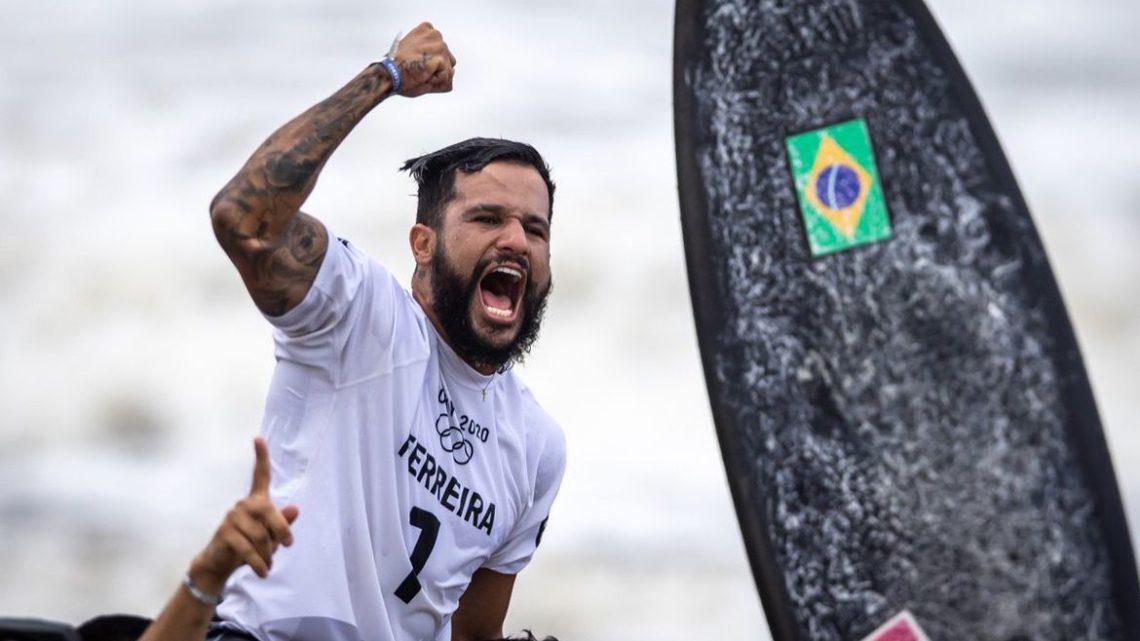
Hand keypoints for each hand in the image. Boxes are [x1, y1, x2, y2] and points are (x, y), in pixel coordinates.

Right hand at [188, 437, 299, 594]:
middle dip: (281, 530)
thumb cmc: (250, 546)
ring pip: (260, 535)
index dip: (260, 457)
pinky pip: (248, 548)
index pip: (259, 476)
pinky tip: (263, 572)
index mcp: (256, 501)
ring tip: (269, 565)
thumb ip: (282, 523)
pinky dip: (259, 563)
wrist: (221, 565)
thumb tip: (295, 508)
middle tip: (288, 546)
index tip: (258, 438)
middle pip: (268, 511)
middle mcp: (243, 505)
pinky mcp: (224, 533)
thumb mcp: (271, 536)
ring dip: (269, 554)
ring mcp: (231, 518)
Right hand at [392, 22, 456, 96]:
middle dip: (436, 70)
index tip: (415, 62)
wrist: (389, 73)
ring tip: (420, 73)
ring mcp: (439, 46)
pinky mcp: (441, 58)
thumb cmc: (396, 66)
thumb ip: (429, 54)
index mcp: (427, 30)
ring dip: (436, 77)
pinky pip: (445, 79)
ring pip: (448, 70)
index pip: (440, 51)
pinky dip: (435, 83)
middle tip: (417, 70)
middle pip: (448, 61)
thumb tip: (450, 70)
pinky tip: (422, 77)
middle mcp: (435, 34)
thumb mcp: (412, 52)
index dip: (430, 62)